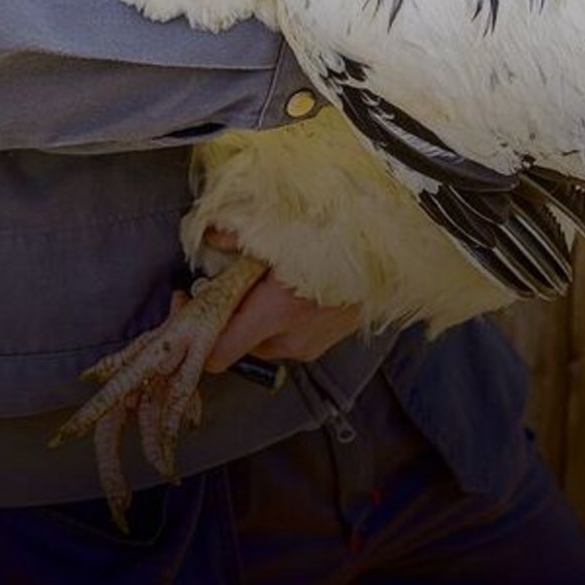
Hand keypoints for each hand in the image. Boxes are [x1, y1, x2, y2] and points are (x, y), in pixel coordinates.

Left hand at [199, 227, 361, 372]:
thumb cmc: (338, 237)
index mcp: (274, 314)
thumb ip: (239, 235)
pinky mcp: (324, 343)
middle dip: (227, 314)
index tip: (190, 299)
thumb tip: (209, 234)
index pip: (217, 354)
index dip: (194, 331)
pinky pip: (286, 337)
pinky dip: (278, 318)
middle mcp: (290, 341)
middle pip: (237, 344)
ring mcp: (309, 347)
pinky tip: (289, 288)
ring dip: (254, 316)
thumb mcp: (284, 230)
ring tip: (263, 279)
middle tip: (227, 278)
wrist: (394, 253)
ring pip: (261, 340)